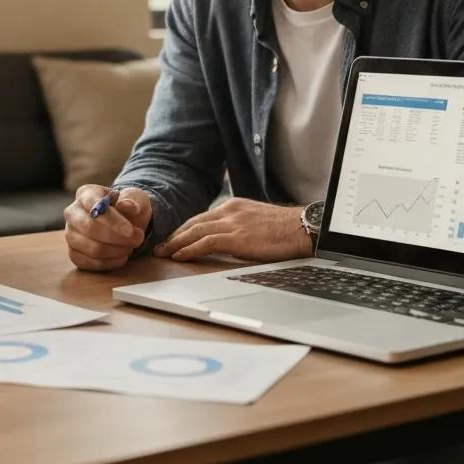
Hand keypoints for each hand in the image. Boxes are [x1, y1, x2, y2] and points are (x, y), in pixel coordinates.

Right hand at [64, 185, 152, 271]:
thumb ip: (133, 199)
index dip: (112, 220)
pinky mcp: (73, 253)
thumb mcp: (135, 197)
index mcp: (86, 193)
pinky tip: (122, 257)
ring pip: (90, 248)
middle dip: (116, 237)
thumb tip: (128, 205)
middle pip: (89, 228)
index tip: (130, 230)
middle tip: (137, 239)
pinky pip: (88, 263)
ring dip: (115, 251)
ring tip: (130, 247)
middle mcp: (72, 213)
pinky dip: (109, 263)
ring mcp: (70, 234)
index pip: (94, 205)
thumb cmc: (127, 208)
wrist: (124, 224)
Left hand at [153, 198, 312, 262]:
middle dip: (175, 236)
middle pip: (193, 223)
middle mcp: (229, 211)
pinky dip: (190, 249)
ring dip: (176, 244)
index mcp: (233, 206)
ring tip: (163, 254)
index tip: (173, 239)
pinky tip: (180, 257)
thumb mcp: (256, 221)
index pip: (201, 218)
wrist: (303, 228)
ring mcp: (232, 223)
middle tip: (160, 247)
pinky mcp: (237, 237)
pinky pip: (206, 243)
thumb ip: (239, 226)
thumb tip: (227, 240)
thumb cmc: (285, 229)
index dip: (184, 229)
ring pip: (195, 232)